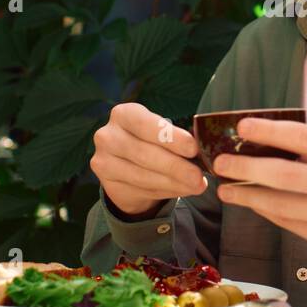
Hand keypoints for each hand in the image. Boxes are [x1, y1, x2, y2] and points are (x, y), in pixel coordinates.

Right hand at [91, 103, 206, 215]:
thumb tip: (203, 152)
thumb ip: (176, 139)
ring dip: (173, 183)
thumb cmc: (150, 143)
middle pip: (144, 153)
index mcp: (124, 114)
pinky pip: (141, 190)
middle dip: (176, 167)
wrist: (125, 167)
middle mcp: (108, 135)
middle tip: (198, 177)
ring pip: (142, 175)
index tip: (194, 149)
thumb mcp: (160, 133)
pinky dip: (166, 192)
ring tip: (196, 186)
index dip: (171, 138)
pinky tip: (182, 190)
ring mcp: (103, 160)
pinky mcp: (107, 183)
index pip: (146, 125)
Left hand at [213, 118, 306, 263]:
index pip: (302, 137)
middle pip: (284, 175)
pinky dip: (264, 211)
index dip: (268, 131)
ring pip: (280, 204)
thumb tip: (262, 143)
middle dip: (246, 169)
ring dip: (246, 196)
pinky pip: (286, 222)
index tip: (241, 127)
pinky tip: (249, 202)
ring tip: (224, 188)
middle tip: (220, 163)